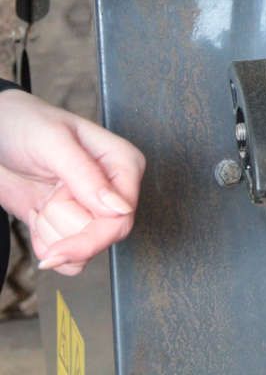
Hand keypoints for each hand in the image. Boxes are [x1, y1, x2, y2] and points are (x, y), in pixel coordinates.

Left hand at [0, 89, 144, 275]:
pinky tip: (38, 214)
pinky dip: (44, 243)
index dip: (93, 237)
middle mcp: (112, 188)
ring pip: (83, 249)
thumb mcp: (53, 144)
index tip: (58, 249)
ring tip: (43, 197)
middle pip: (104, 236)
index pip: (123, 215)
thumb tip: (121, 208)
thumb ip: (86, 175)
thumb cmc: (26, 125)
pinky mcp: (68, 222)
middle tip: (46, 201)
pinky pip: (67, 256)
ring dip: (51, 232)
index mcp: (122, 163)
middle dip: (65, 228)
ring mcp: (90, 206)